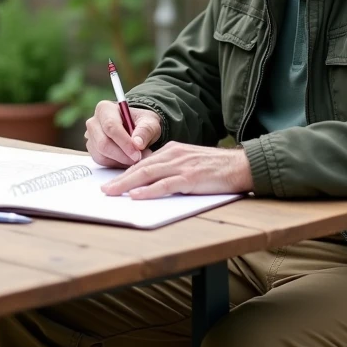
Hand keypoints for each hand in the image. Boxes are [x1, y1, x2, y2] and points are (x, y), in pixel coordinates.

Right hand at [85, 101, 161, 166]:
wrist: (136, 129)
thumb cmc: (142, 122)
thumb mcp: (150, 122)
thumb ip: (145, 130)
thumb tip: (137, 143)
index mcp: (105, 109)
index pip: (111, 126)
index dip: (124, 142)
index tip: (137, 153)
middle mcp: (94, 122)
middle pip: (103, 143)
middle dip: (122, 154)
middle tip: (139, 158)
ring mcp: (91, 137)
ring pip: (102, 155)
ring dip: (121, 160)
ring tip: (137, 158)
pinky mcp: (93, 150)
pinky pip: (102, 162)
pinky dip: (117, 164)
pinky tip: (128, 159)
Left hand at [101, 142, 253, 199]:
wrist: (241, 166)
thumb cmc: (217, 168)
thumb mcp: (191, 163)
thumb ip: (173, 168)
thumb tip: (154, 182)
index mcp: (173, 150)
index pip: (144, 162)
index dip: (127, 173)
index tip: (113, 182)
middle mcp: (174, 155)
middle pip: (141, 167)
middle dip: (121, 179)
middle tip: (105, 189)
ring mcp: (182, 166)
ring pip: (148, 174)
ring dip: (127, 184)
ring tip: (112, 192)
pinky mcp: (190, 178)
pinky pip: (165, 185)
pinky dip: (149, 191)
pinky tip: (136, 196)